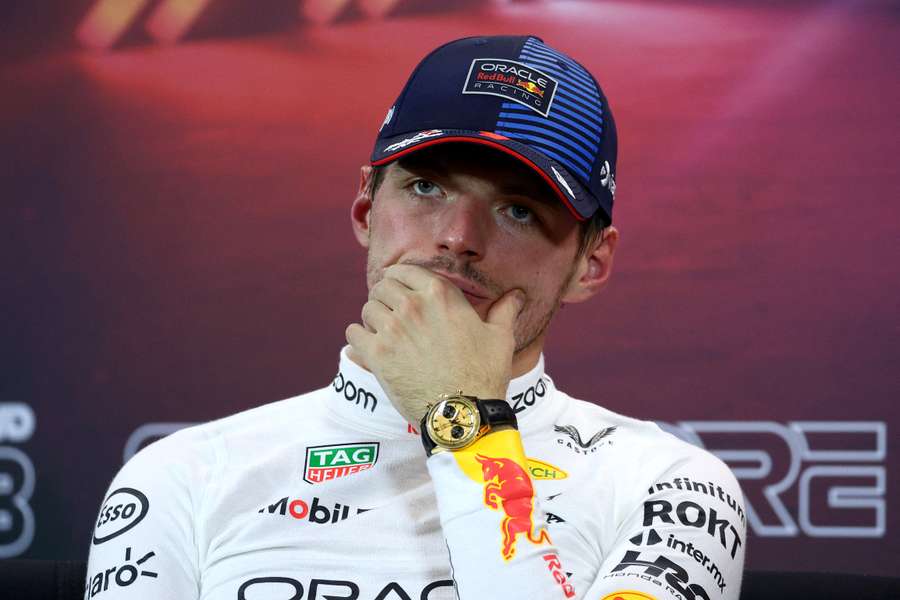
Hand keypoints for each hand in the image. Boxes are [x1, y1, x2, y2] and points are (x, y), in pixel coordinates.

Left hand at [345, 264, 524, 424]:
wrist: (463, 412)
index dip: (399, 279)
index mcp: (440, 294)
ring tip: (381, 332)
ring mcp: (393, 328)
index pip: (404, 270)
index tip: (398, 289)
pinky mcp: (377, 354)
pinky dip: (359, 339)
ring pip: (367, 308)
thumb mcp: (500, 338)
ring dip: (372, 319)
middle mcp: (413, 305)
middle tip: (389, 312)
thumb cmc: (484, 374)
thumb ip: (504, 311)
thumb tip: (516, 295)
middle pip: (382, 287)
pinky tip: (369, 347)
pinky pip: (354, 333)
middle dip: (384, 297)